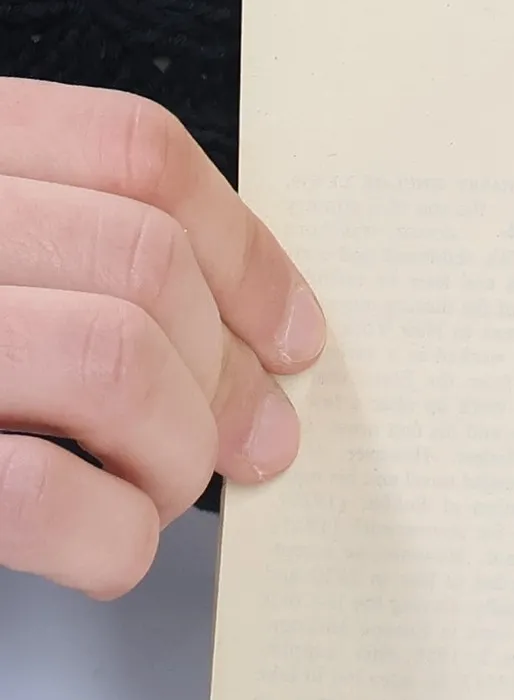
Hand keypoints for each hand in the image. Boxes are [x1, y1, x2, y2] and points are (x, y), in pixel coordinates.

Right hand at [0, 79, 323, 597]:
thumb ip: (54, 250)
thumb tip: (252, 334)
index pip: (131, 153)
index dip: (244, 251)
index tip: (293, 335)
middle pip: (142, 263)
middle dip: (229, 372)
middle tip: (257, 440)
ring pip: (113, 364)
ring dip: (178, 452)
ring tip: (160, 490)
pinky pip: (34, 491)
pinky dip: (110, 535)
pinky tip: (105, 547)